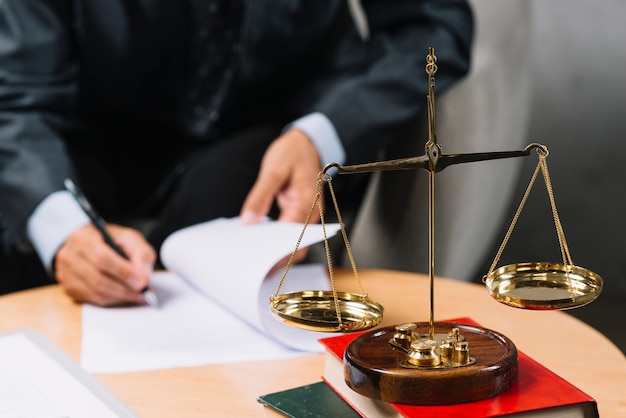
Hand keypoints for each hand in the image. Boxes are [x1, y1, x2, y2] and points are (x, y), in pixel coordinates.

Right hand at [54, 224, 155, 305]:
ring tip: (138, 295)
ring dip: (120, 297)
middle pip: (98, 280)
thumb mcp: (130, 238)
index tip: (141, 282)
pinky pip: (93, 300)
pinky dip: (112, 300)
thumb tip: (143, 278)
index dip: (123, 273)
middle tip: (143, 293)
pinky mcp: (68, 288)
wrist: (88, 243)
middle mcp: (70, 256)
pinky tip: (124, 295)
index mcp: (84, 238)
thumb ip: (140, 254)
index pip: (102, 258)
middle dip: (125, 289)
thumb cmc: (110, 240)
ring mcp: (66, 273)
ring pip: (96, 293)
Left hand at [240, 129, 322, 269]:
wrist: (308, 141)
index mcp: (307, 202)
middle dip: (280, 260)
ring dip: (280, 252)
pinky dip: (280, 239)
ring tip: (257, 257)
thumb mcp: (273, 169)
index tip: (261, 265)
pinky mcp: (302, 212)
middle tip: (257, 269)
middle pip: (299, 246)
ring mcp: (309, 213)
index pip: (292, 237)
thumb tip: (249, 220)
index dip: (277, 254)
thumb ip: (260, 196)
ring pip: (297, 242)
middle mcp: (312, 212)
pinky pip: (293, 232)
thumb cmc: (293, 152)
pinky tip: (263, 240)